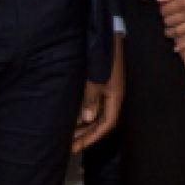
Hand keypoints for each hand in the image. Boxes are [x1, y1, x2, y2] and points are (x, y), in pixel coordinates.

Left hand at [73, 35, 123, 152]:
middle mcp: (113, 96)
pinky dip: (84, 112)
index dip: (92, 137)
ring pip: (97, 114)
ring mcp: (108, 90)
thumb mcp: (96, 80)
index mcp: (115, 97)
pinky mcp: (102, 83)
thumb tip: (87, 119)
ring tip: (69, 135)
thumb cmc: (104, 59)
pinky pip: (94, 104)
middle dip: (86, 134)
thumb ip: (91, 99)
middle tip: (69, 145)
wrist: (108, 37)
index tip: (77, 147)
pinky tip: (74, 116)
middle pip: (101, 122)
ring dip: (84, 125)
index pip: (106, 124)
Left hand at [158, 0, 184, 51]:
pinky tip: (176, 48)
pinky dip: (184, 45)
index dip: (162, 9)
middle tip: (167, 18)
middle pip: (170, 21)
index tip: (163, 8)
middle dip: (165, 20)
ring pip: (178, 31)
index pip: (165, 10)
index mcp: (183, 1)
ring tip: (168, 31)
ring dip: (170, 32)